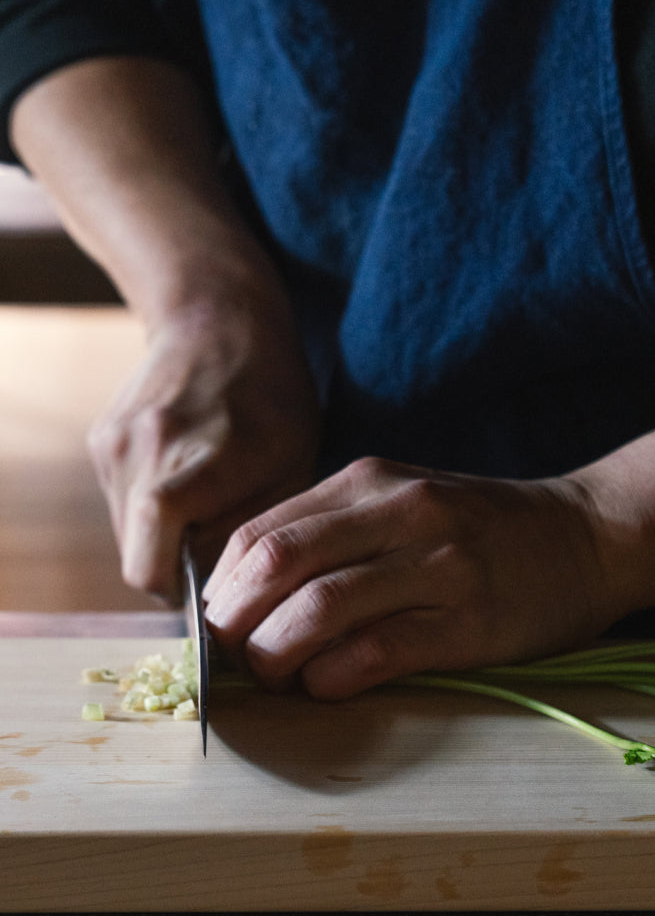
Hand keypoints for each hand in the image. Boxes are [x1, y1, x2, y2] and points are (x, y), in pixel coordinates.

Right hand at [87, 290, 319, 599]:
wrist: (220, 319)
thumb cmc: (274, 398)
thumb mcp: (292, 467)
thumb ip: (254, 531)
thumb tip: (228, 592)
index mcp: (196, 465)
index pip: (152, 569)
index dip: (184, 596)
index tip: (222, 595)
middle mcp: (141, 456)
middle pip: (138, 559)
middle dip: (177, 573)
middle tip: (224, 562)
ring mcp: (112, 447)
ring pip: (128, 535)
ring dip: (166, 542)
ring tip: (214, 513)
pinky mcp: (101, 442)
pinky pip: (123, 504)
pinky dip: (154, 513)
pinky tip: (193, 484)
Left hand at [201, 458, 614, 697]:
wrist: (592, 536)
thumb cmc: (490, 530)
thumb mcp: (409, 502)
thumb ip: (339, 533)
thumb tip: (251, 597)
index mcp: (372, 483)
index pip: (261, 533)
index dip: (222, 589)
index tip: (220, 627)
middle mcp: (401, 514)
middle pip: (277, 566)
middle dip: (235, 624)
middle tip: (234, 662)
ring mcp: (439, 565)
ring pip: (319, 610)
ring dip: (276, 657)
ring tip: (278, 678)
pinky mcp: (470, 620)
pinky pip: (376, 652)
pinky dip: (332, 678)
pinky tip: (329, 686)